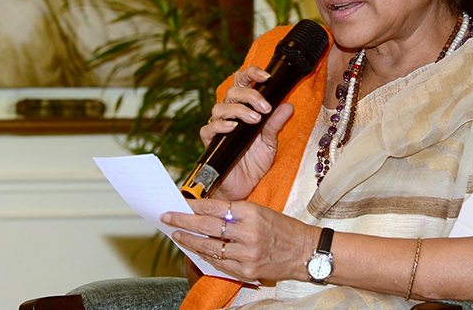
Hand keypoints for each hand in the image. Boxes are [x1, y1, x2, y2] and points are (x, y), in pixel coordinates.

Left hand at [162, 199, 314, 282]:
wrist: (305, 251)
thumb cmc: (283, 228)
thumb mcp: (261, 211)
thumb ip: (235, 212)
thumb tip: (205, 211)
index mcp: (252, 211)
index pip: (215, 207)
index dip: (194, 205)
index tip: (180, 203)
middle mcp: (248, 232)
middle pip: (206, 226)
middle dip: (183, 221)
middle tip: (167, 217)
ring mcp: (247, 253)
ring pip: (209, 246)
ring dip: (189, 241)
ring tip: (176, 235)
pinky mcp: (247, 270)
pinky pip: (219, 263)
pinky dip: (205, 256)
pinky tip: (195, 251)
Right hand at [199, 65, 293, 200]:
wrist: (244, 187)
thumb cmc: (254, 162)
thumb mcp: (271, 141)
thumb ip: (276, 123)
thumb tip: (288, 105)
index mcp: (244, 107)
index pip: (243, 81)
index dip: (252, 73)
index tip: (266, 77)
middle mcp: (230, 113)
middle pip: (232, 91)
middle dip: (250, 95)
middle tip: (265, 108)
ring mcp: (219, 127)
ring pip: (220, 107)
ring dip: (239, 110)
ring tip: (255, 120)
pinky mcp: (210, 142)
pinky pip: (209, 128)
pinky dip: (220, 125)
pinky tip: (232, 127)